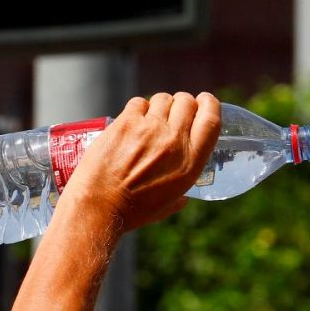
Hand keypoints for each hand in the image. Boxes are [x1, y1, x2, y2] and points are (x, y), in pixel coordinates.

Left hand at [63, 91, 221, 232]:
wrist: (99, 205)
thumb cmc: (133, 211)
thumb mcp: (168, 206)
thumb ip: (180, 196)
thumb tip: (183, 198)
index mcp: (190, 162)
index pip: (210, 120)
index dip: (210, 105)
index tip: (204, 101)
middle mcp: (174, 141)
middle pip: (186, 103)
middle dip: (182, 103)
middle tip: (173, 112)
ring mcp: (150, 129)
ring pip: (162, 99)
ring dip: (159, 106)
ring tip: (150, 118)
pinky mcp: (126, 122)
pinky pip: (138, 103)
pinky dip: (137, 109)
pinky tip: (132, 121)